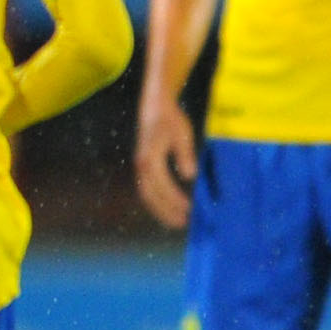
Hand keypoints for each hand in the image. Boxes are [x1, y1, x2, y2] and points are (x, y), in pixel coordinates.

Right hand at [135, 95, 198, 229]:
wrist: (155, 106)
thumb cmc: (171, 119)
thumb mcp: (182, 134)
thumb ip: (185, 155)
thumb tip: (190, 175)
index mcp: (150, 159)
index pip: (163, 187)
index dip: (176, 201)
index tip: (190, 210)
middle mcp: (141, 166)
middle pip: (151, 196)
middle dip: (166, 212)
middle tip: (184, 223)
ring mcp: (140, 167)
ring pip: (147, 195)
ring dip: (161, 210)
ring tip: (178, 220)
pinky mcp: (143, 166)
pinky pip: (147, 189)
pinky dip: (158, 201)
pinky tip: (170, 207)